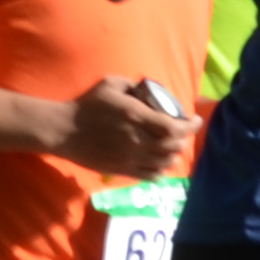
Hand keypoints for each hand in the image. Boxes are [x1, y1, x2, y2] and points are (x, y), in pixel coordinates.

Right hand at [60, 76, 197, 177]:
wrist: (64, 130)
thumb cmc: (87, 105)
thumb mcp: (111, 84)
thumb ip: (134, 85)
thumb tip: (151, 90)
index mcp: (136, 117)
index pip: (174, 127)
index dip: (190, 125)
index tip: (195, 119)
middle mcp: (137, 140)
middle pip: (172, 147)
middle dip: (183, 139)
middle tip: (183, 132)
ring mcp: (130, 157)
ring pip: (164, 163)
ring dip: (174, 155)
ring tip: (173, 148)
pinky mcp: (121, 170)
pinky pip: (149, 175)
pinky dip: (161, 171)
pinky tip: (161, 164)